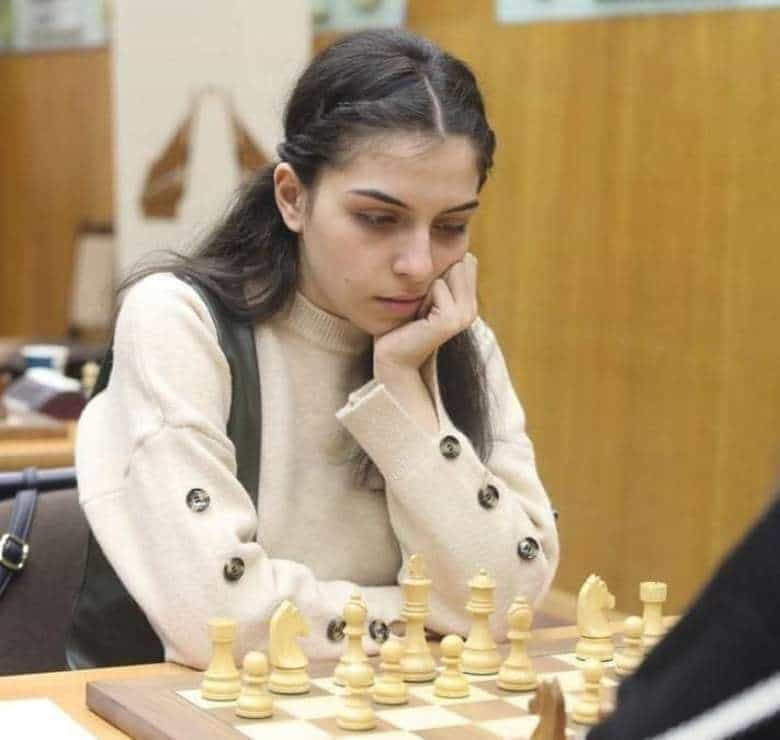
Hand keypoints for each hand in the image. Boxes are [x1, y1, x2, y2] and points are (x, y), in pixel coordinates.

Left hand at [373, 252, 477, 380]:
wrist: (393, 357)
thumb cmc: (401, 324)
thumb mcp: (423, 294)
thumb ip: (440, 273)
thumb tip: (460, 251)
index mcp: (468, 301)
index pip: (463, 260)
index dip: (437, 270)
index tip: (425, 298)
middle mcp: (471, 308)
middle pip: (458, 262)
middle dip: (433, 275)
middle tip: (420, 306)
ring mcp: (465, 315)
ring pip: (450, 270)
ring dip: (426, 286)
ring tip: (418, 312)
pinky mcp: (452, 319)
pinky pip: (438, 285)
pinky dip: (422, 296)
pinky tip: (417, 318)